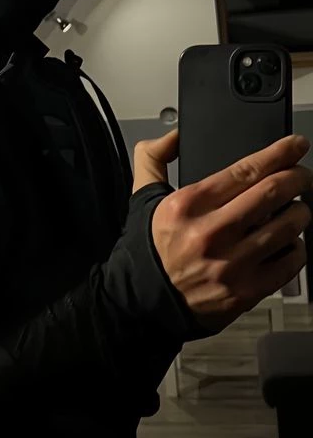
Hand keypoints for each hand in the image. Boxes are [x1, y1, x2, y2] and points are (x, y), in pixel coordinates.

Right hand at [134, 131, 311, 330]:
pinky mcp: (246, 291)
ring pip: (288, 227)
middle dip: (298, 177)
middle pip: (273, 193)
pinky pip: (290, 263)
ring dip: (300, 212)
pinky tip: (289, 243)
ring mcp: (232, 264)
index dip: (279, 153)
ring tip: (297, 209)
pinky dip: (297, 248)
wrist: (142, 302)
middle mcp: (212, 233)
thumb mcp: (143, 198)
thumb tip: (175, 135)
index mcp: (188, 205)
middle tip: (303, 175)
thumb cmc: (150, 251)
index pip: (246, 170)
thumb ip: (155, 159)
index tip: (296, 145)